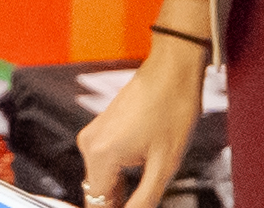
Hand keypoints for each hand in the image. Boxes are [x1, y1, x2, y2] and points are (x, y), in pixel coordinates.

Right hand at [77, 18, 204, 206]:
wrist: (173, 70)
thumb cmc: (172, 107)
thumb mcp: (164, 164)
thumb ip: (145, 200)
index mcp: (100, 154)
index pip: (95, 204)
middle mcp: (90, 143)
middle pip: (96, 192)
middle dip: (117, 203)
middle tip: (144, 202)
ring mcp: (94, 133)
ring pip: (102, 177)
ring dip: (121, 190)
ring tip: (147, 190)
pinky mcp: (102, 128)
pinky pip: (105, 162)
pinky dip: (120, 173)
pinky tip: (143, 174)